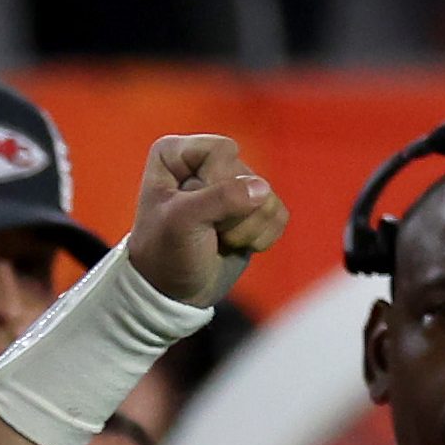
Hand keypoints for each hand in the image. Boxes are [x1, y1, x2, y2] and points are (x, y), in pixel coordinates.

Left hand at [127, 135, 285, 307]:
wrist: (174, 293)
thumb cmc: (166, 254)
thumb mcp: (182, 224)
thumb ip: (220, 199)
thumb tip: (263, 189)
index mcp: (177, 154)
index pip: (222, 150)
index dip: (215, 183)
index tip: (191, 212)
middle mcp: (207, 161)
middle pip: (246, 173)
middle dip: (230, 213)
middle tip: (203, 232)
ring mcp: (234, 183)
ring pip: (267, 195)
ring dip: (244, 229)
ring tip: (216, 240)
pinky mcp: (255, 207)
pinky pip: (278, 213)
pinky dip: (260, 237)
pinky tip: (234, 246)